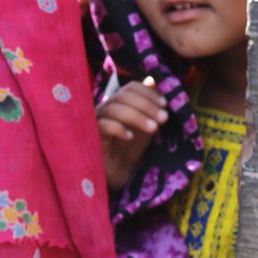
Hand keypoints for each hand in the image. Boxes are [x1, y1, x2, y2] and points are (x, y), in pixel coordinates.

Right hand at [97, 76, 168, 190]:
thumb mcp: (148, 125)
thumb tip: (158, 83)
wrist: (120, 173)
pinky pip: (102, 125)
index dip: (148, 93)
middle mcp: (107, 108)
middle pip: (123, 96)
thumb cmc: (132, 148)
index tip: (165, 104)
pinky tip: (130, 137)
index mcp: (120, 103)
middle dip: (146, 105)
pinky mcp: (92, 136)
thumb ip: (153, 106)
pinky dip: (118, 128)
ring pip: (114, 109)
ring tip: (154, 129)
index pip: (131, 88)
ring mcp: (97, 121)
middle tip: (164, 118)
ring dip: (137, 117)